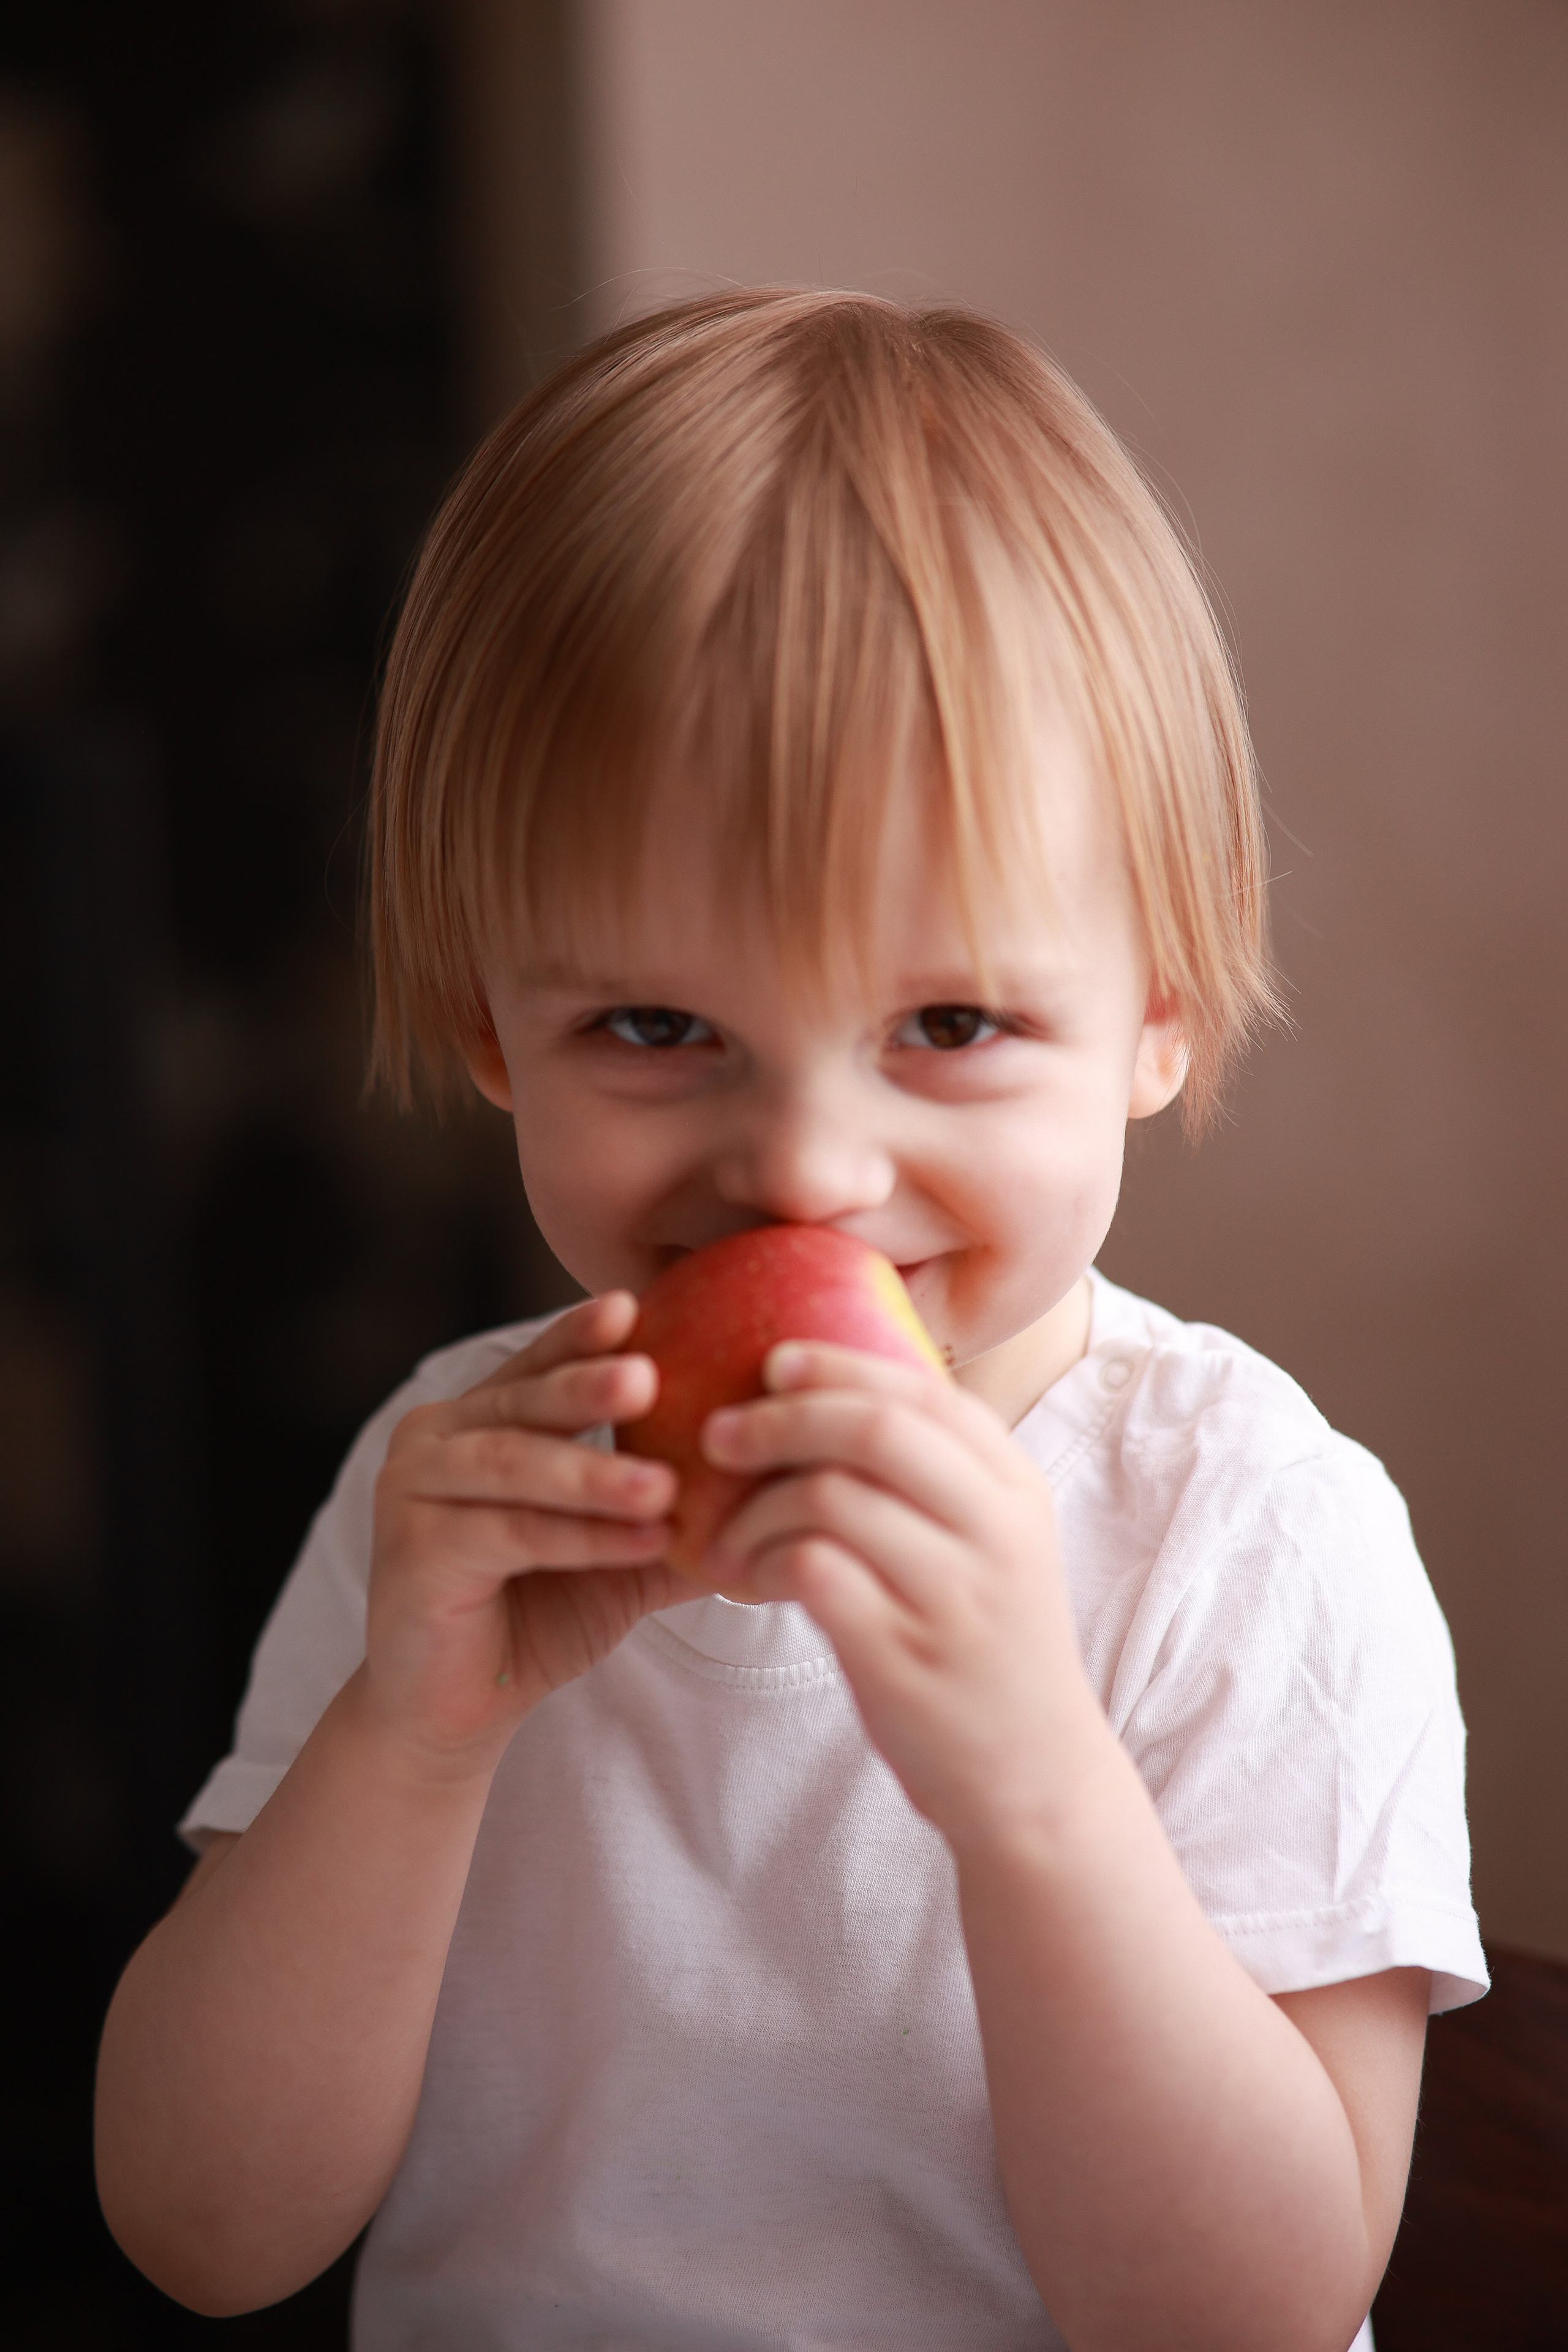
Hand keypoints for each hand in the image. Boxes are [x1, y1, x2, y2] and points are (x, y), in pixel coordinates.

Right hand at [367, 1292, 696, 1774]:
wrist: (454, 1711)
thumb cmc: (538, 1615)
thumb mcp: (619, 1553)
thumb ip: (676, 1511)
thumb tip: (779, 1479)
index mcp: (477, 1419)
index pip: (536, 1366)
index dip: (578, 1335)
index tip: (632, 1306)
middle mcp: (434, 1439)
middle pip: (522, 1403)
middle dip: (587, 1386)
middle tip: (649, 1376)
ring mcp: (410, 1491)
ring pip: (513, 1466)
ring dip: (593, 1474)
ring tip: (665, 1484)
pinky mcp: (412, 1551)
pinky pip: (508, 1533)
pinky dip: (579, 1536)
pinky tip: (643, 1540)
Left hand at [702, 1342, 1112, 1853]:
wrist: (1037, 1778)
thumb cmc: (989, 1646)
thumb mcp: (992, 1545)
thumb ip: (937, 1475)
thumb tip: (830, 1395)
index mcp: (1015, 1487)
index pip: (923, 1388)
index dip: (839, 1363)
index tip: (774, 1361)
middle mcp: (994, 1531)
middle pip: (871, 1428)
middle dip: (782, 1418)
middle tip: (719, 1435)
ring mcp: (953, 1596)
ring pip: (829, 1498)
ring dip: (755, 1508)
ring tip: (726, 1537)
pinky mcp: (904, 1658)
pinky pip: (811, 1573)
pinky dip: (761, 1564)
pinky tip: (744, 1582)